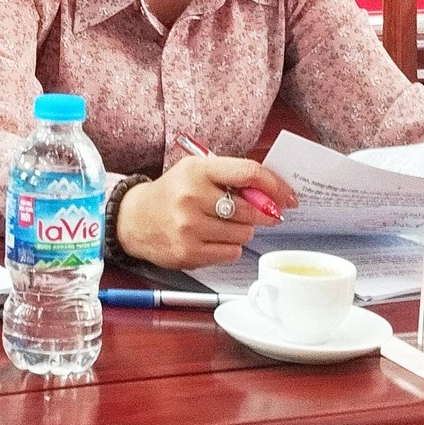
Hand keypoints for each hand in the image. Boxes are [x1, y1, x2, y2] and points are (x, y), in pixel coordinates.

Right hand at [115, 156, 297, 269]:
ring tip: (225, 224)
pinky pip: (231, 253)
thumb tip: (273, 193)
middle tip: (261, 213)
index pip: (248, 173)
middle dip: (263, 213)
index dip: (275, 185)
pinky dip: (230, 246)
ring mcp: (189, 228)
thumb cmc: (172, 192)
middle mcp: (192, 198)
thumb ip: (232, 176)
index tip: (289, 196)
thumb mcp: (197, 171)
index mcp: (197, 170)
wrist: (134, 219)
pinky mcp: (189, 253)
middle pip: (251, 209)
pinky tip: (214, 238)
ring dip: (244, 230)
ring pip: (244, 234)